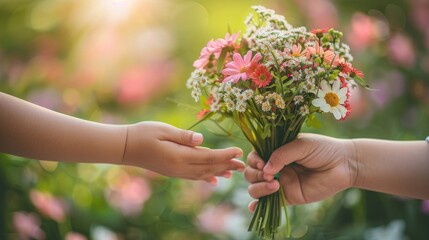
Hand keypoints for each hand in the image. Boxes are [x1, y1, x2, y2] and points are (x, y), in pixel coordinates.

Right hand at [122, 121, 244, 183]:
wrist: (125, 148)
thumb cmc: (143, 134)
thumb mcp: (163, 130)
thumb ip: (184, 136)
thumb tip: (202, 140)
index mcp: (179, 156)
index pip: (208, 156)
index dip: (225, 155)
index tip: (239, 151)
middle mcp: (180, 167)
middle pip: (208, 167)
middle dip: (227, 165)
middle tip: (244, 165)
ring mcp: (176, 172)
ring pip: (203, 174)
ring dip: (219, 172)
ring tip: (233, 172)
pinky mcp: (172, 172)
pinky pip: (193, 177)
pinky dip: (206, 178)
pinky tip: (213, 180)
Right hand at [244, 133, 356, 210]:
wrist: (344, 165)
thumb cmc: (323, 149)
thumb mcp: (301, 146)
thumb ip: (282, 155)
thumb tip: (265, 170)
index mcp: (275, 151)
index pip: (254, 156)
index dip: (254, 160)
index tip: (262, 162)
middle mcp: (274, 167)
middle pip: (251, 173)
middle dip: (254, 174)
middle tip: (269, 175)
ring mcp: (280, 183)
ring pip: (255, 188)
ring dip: (258, 188)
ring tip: (275, 185)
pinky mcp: (288, 197)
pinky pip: (269, 203)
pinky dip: (257, 207)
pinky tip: (254, 208)